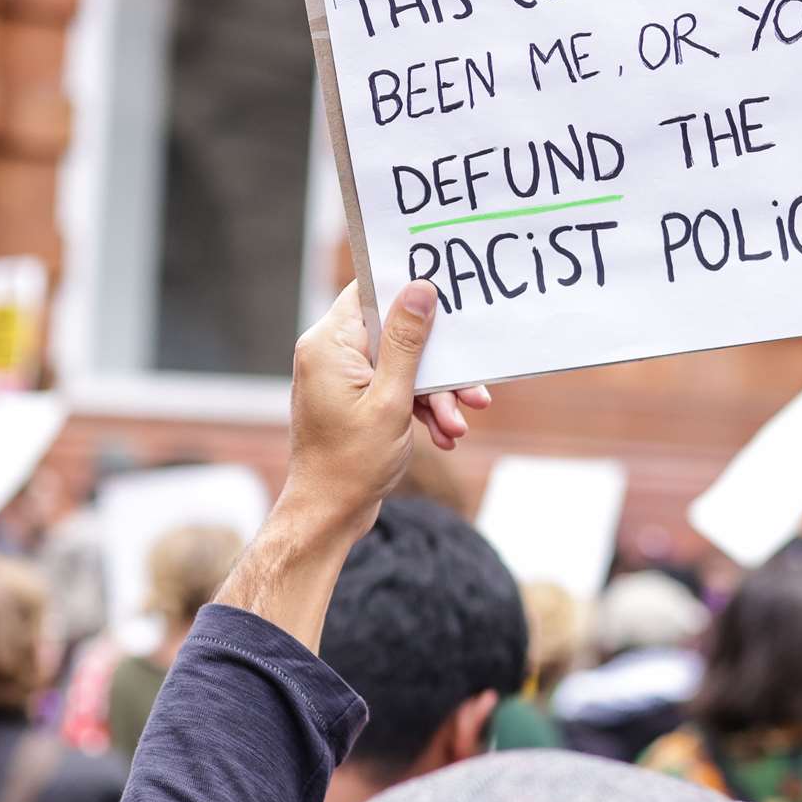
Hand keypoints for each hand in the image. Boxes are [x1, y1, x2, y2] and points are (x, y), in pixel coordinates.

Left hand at [286, 280, 489, 533]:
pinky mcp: (355, 398)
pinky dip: (420, 407)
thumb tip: (420, 287)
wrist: (330, 513)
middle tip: (472, 392)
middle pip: (396, 333)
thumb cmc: (352, 462)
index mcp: (329, 344)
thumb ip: (407, 341)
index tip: (447, 294)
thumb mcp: (392, 399)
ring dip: (435, 394)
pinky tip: (444, 435)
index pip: (369, 291)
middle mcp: (330, 354)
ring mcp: (343, 377)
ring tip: (456, 426)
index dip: (408, 289)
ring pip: (402, 365)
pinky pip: (395, 386)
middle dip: (437, 365)